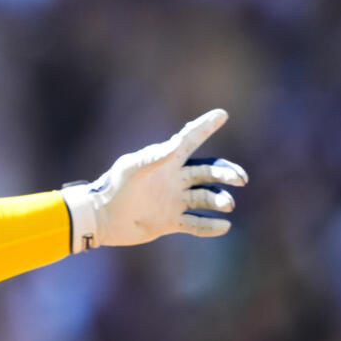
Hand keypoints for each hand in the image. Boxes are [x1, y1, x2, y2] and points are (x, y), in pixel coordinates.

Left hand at [61, 109, 247, 251]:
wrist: (101, 217)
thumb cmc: (113, 187)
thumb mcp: (132, 168)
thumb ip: (155, 156)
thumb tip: (176, 143)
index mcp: (165, 162)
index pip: (189, 140)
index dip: (204, 127)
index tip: (222, 114)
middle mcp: (174, 180)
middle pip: (208, 173)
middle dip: (226, 174)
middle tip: (239, 179)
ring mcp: (174, 201)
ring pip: (206, 198)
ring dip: (220, 200)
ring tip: (228, 204)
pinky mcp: (170, 222)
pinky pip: (195, 224)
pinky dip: (210, 226)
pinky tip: (224, 226)